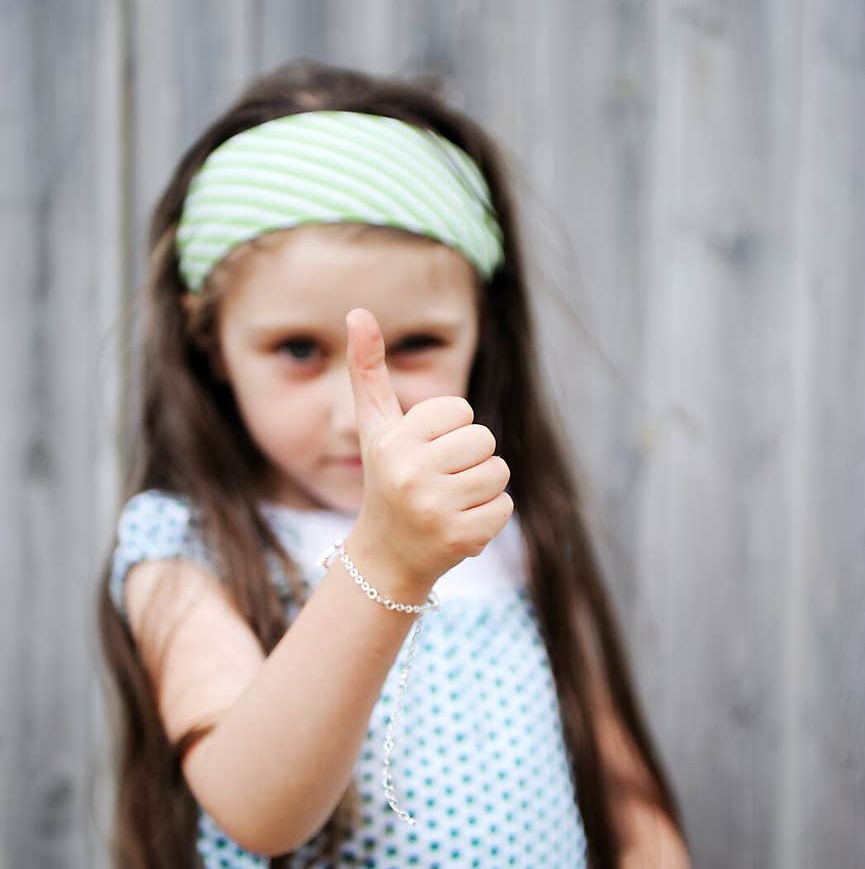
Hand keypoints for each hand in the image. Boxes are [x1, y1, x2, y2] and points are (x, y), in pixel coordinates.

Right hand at [344, 308, 513, 597]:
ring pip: (498, 473)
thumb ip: (368, 370)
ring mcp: (436, 509)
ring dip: (481, 488)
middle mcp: (411, 475)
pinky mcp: (461, 538)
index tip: (425, 453)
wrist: (386, 557)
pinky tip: (458, 525)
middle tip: (439, 481)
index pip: (461, 411)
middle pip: (485, 440)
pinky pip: (504, 508)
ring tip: (449, 502)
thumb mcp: (376, 426)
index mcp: (394, 442)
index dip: (450, 430)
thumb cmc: (387, 479)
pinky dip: (489, 516)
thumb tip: (356, 310)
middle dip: (470, 459)